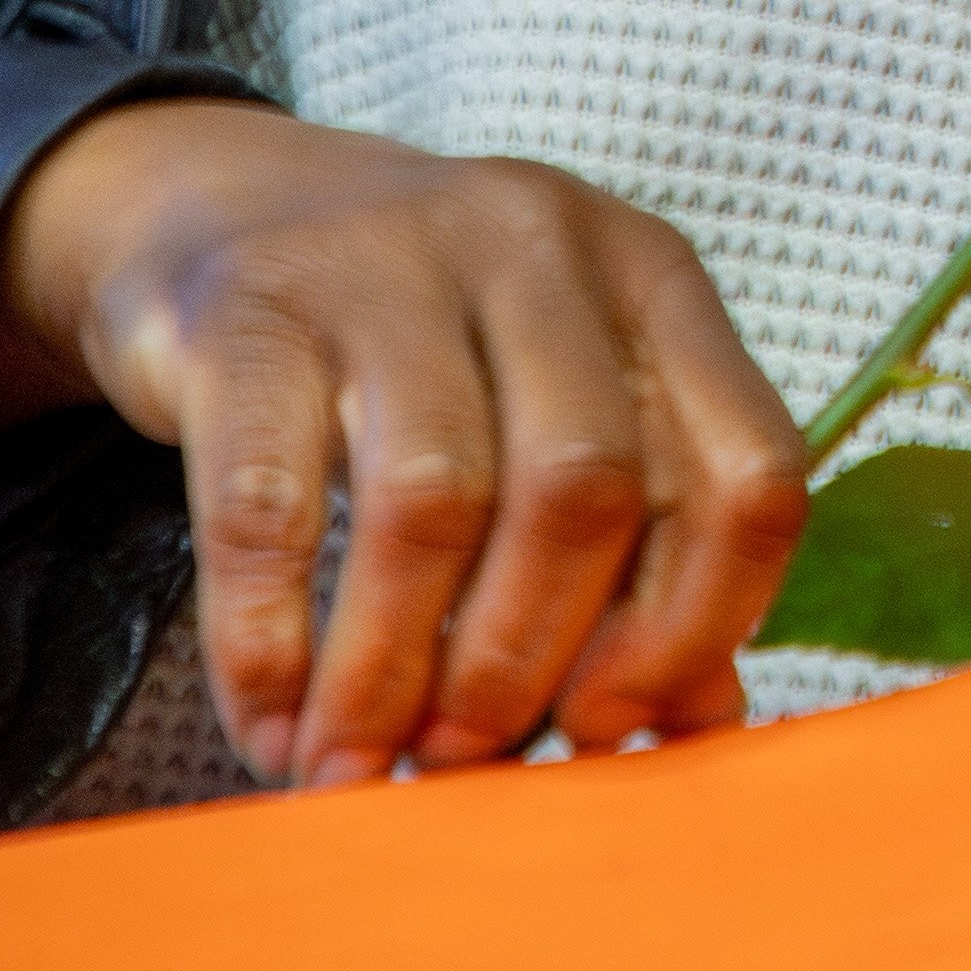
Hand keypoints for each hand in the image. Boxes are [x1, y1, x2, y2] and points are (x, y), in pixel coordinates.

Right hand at [0, 104, 808, 789]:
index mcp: (655, 279)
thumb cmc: (426, 347)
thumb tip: (698, 727)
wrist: (223, 206)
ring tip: (355, 764)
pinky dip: (268, 641)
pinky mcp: (248, 302)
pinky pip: (266, 503)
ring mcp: (390, 256)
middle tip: (462, 760)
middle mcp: (541, 244)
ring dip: (392, 672)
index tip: (609, 727)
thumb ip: (642, 553)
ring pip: (432, 501)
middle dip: (527, 662)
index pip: (747, 473)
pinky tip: (269, 718)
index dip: (698, 627)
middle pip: (586, 490)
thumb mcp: (554, 408)